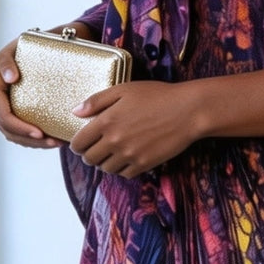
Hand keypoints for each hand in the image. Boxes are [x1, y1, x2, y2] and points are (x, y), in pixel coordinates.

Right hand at [0, 23, 93, 148]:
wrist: (47, 46)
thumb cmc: (34, 43)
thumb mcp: (20, 43)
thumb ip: (8, 58)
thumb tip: (10, 78)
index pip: (2, 113)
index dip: (19, 127)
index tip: (40, 133)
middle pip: (8, 129)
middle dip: (30, 139)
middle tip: (54, 142)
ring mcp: (6, 108)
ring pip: (15, 135)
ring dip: (35, 144)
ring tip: (57, 143)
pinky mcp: (18, 113)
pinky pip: (22, 134)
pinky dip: (37, 141)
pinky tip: (55, 140)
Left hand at [69, 80, 201, 176]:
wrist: (187, 111)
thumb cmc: (157, 96)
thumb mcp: (124, 89)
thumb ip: (97, 100)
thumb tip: (75, 112)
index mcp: (106, 121)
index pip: (79, 143)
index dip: (76, 145)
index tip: (81, 143)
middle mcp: (114, 141)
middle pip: (90, 159)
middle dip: (89, 155)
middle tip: (96, 149)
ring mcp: (129, 155)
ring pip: (106, 169)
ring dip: (105, 163)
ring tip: (112, 154)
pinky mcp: (144, 164)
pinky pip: (124, 174)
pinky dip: (122, 169)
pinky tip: (127, 158)